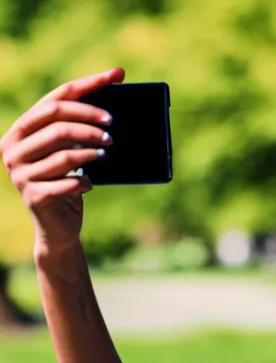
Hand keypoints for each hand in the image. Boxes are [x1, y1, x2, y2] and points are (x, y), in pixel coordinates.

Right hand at [0, 68, 124, 256]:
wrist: (59, 226)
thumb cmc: (70, 180)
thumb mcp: (74, 151)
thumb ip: (83, 127)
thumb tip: (117, 89)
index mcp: (22, 129)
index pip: (55, 99)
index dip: (87, 87)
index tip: (115, 79)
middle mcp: (13, 148)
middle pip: (57, 124)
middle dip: (89, 122)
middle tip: (113, 128)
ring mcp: (20, 173)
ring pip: (64, 154)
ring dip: (91, 153)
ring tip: (106, 153)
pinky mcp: (33, 196)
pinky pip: (67, 182)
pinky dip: (85, 182)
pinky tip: (91, 183)